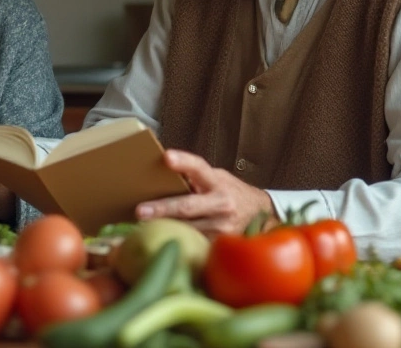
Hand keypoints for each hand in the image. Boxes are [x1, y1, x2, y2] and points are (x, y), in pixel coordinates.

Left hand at [135, 149, 272, 235]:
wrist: (260, 214)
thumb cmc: (229, 191)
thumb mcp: (216, 178)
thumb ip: (195, 176)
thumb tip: (161, 169)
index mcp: (218, 182)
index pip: (199, 168)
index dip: (183, 162)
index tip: (166, 157)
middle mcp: (222, 204)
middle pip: (188, 206)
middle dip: (162, 209)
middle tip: (140, 211)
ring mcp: (222, 227)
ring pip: (187, 228)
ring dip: (164, 227)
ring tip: (141, 226)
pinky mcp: (219, 243)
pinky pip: (193, 241)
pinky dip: (176, 239)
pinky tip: (161, 237)